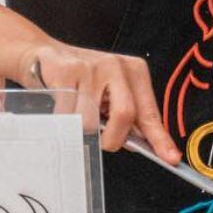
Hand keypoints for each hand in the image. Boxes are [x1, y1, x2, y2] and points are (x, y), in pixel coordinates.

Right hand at [20, 40, 180, 162]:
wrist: (42, 55)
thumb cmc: (80, 78)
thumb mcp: (110, 92)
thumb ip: (127, 115)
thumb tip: (139, 143)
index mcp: (134, 72)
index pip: (149, 111)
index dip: (160, 137)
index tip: (170, 157)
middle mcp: (116, 66)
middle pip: (125, 114)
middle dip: (114, 138)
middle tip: (106, 142)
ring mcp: (91, 68)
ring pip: (91, 120)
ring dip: (82, 127)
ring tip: (76, 111)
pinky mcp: (66, 72)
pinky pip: (67, 115)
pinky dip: (63, 119)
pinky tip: (61, 105)